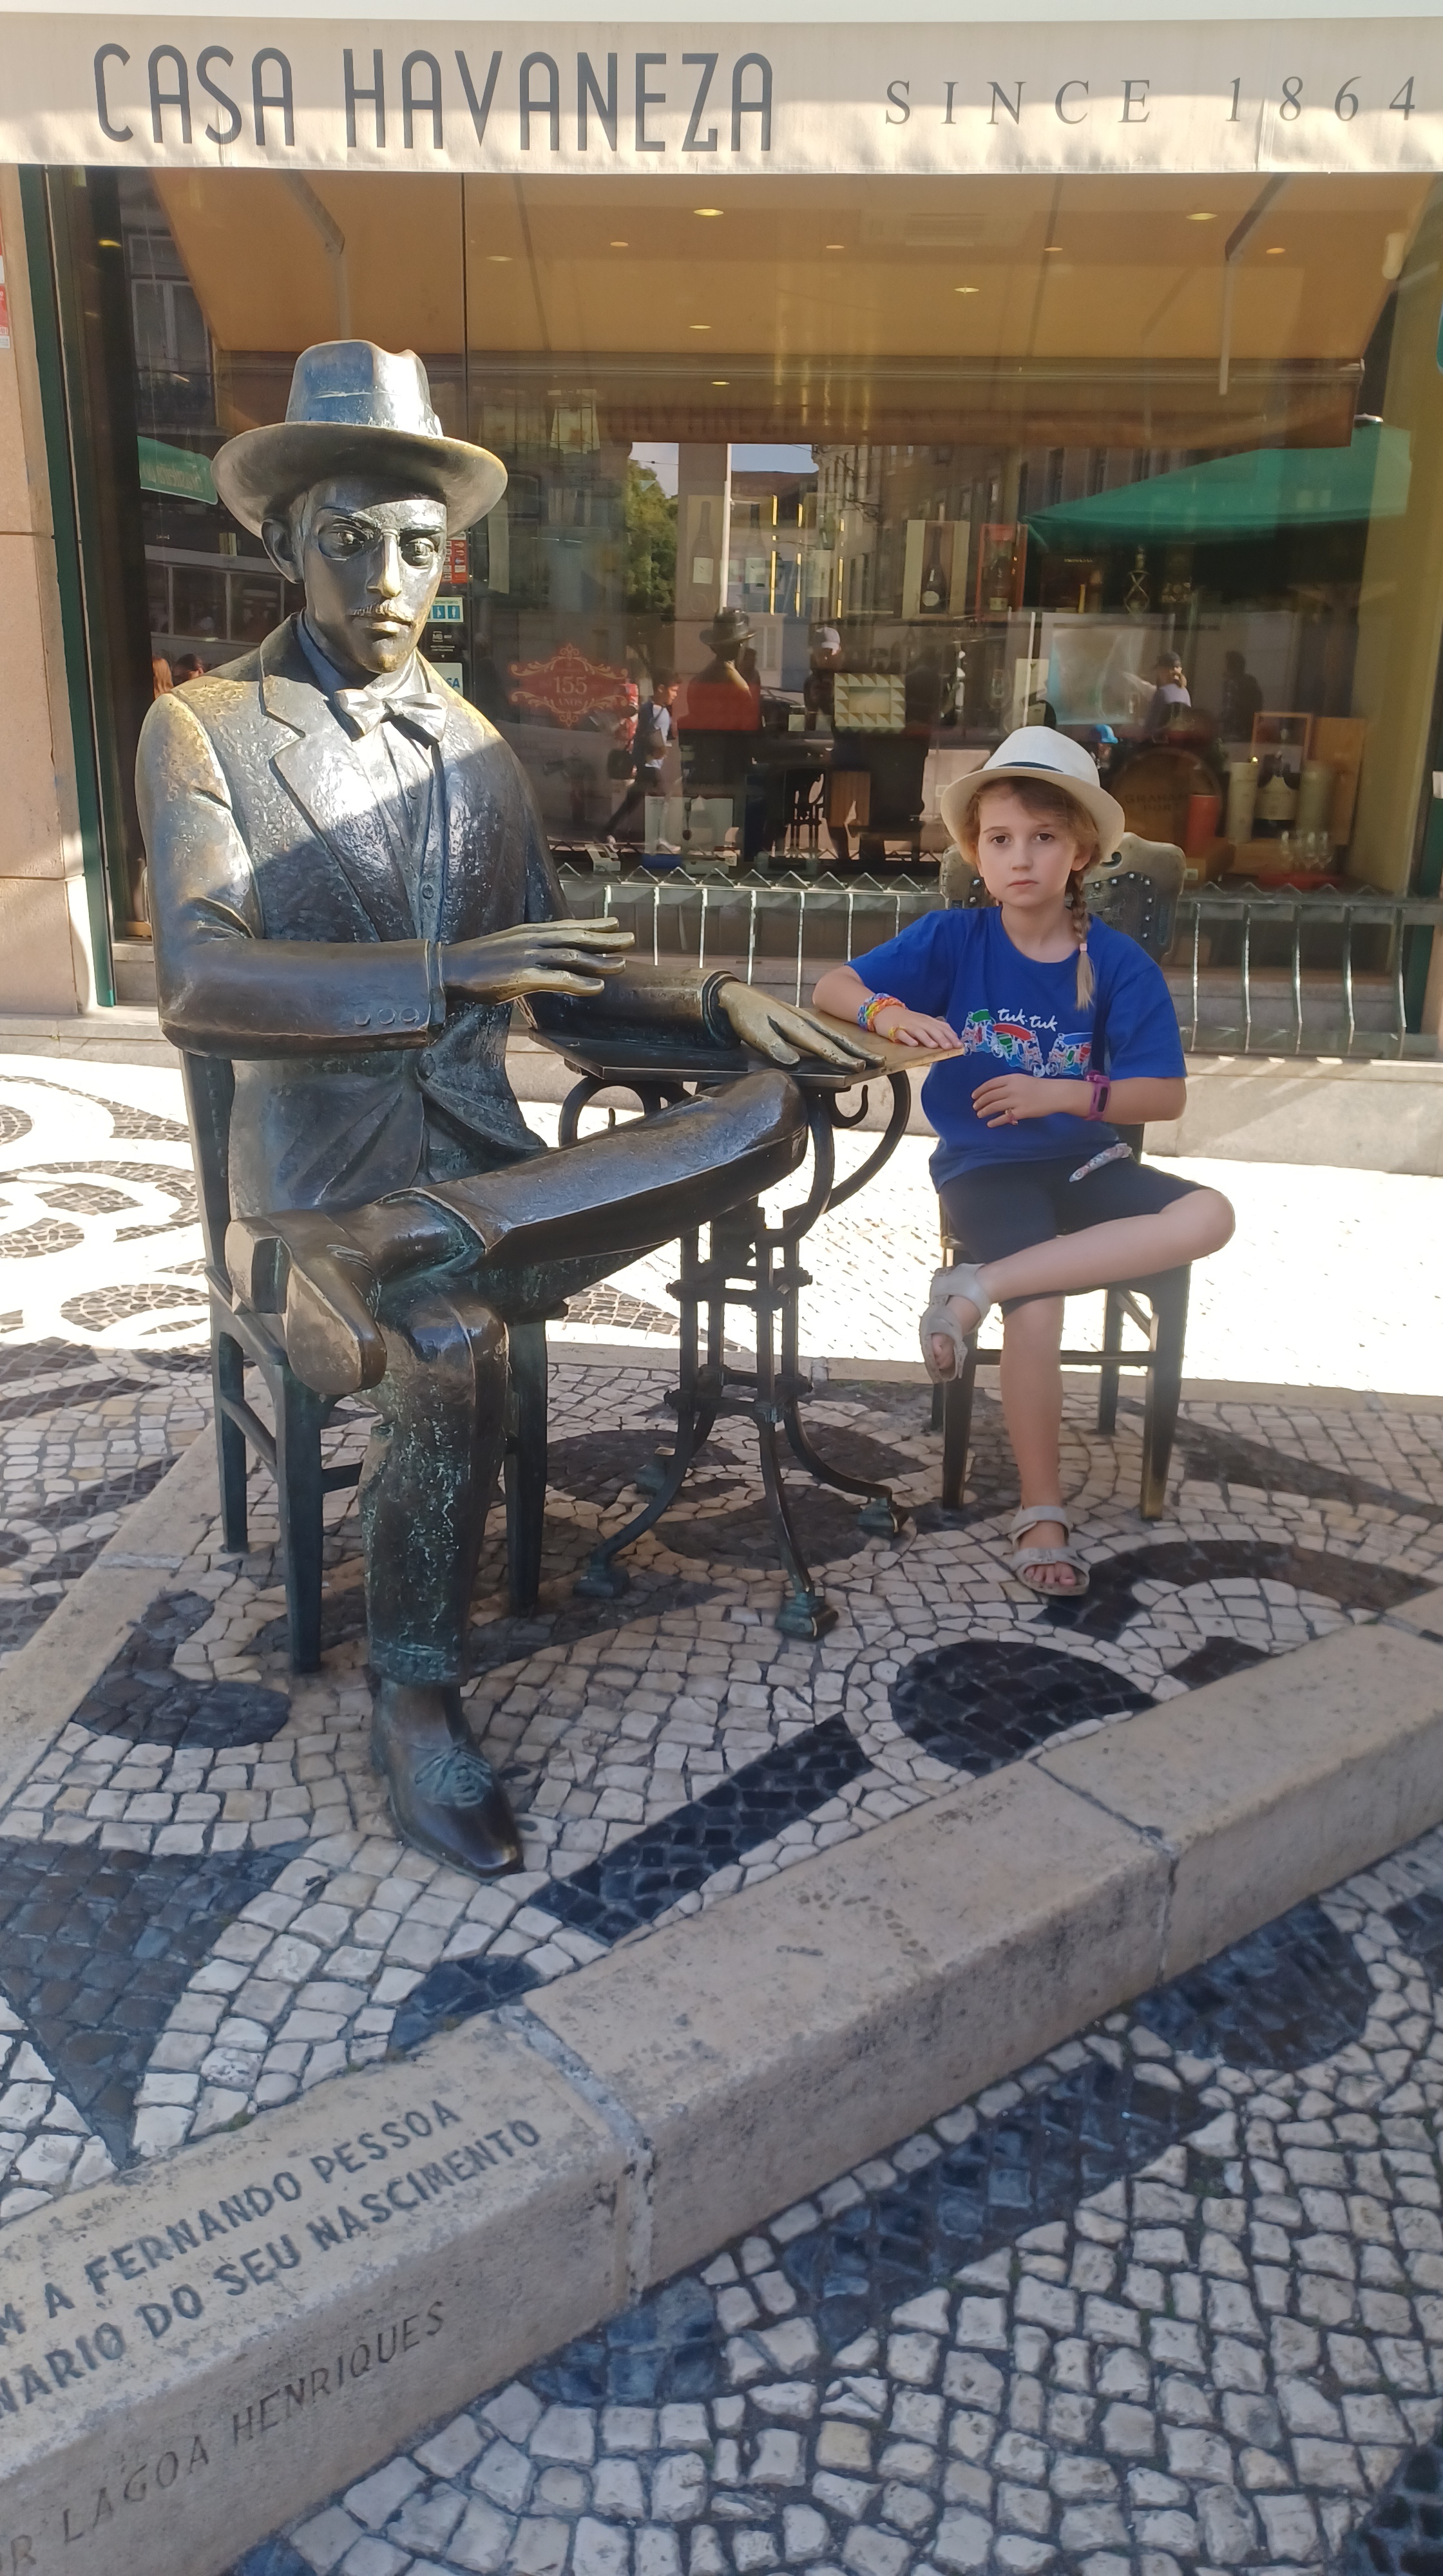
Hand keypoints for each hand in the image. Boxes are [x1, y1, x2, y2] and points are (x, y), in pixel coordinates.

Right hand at [442, 918, 633, 1002]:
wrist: (449, 968)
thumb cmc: (477, 963)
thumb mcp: (508, 949)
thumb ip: (529, 950)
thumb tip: (545, 959)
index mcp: (529, 933)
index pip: (568, 926)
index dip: (593, 925)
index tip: (615, 924)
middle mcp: (532, 940)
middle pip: (576, 937)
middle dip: (606, 939)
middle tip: (632, 939)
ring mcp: (527, 957)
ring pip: (571, 957)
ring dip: (598, 961)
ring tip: (621, 965)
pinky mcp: (521, 977)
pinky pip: (556, 980)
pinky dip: (579, 983)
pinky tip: (596, 988)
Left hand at [718, 984, 879, 1070]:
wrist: (737, 996)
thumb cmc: (745, 1015)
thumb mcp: (754, 1032)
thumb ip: (773, 1046)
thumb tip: (793, 1061)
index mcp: (794, 1024)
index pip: (821, 1045)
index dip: (840, 1058)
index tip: (858, 1067)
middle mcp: (805, 1020)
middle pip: (836, 1038)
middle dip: (858, 1051)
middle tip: (878, 1061)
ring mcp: (805, 1018)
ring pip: (834, 1034)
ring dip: (853, 1046)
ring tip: (870, 1056)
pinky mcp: (802, 1020)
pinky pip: (826, 1032)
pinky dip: (840, 1040)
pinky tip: (846, 1047)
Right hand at [873, 1006, 957, 1049]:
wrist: (884, 1012)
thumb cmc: (906, 1020)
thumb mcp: (922, 1023)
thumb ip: (934, 1030)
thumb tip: (949, 1040)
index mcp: (927, 1021)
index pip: (942, 1027)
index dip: (951, 1036)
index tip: (959, 1045)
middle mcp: (919, 1022)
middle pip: (932, 1029)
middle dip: (942, 1038)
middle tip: (950, 1047)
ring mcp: (907, 1025)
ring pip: (919, 1031)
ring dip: (927, 1039)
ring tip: (935, 1046)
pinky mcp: (895, 1029)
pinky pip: (902, 1034)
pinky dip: (908, 1039)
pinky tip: (914, 1044)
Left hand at [972, 1073, 1059, 1126]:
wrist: (1055, 1093)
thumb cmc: (1040, 1086)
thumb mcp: (1022, 1080)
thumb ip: (1009, 1084)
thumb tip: (994, 1092)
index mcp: (1011, 1078)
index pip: (990, 1084)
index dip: (980, 1090)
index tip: (974, 1096)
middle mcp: (1012, 1088)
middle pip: (990, 1095)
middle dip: (980, 1102)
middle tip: (975, 1107)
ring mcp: (1016, 1100)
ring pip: (994, 1106)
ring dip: (984, 1111)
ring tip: (979, 1114)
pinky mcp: (1021, 1112)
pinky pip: (1004, 1117)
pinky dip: (995, 1121)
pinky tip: (990, 1123)